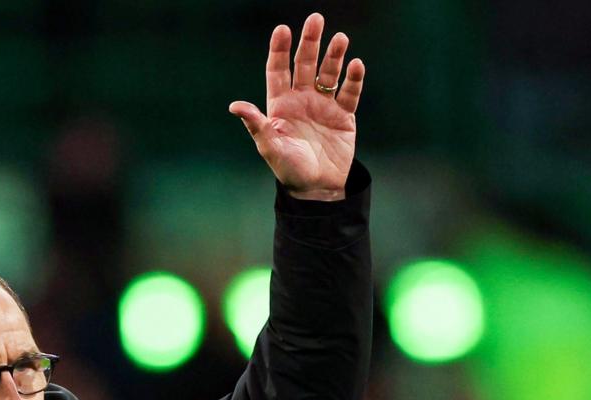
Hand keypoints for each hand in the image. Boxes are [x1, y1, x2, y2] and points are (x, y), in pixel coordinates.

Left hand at [228, 13, 364, 200]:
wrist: (316, 189)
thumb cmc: (289, 169)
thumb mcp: (270, 147)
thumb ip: (256, 125)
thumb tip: (235, 105)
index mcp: (280, 105)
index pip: (278, 70)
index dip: (280, 50)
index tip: (283, 29)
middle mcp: (301, 100)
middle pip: (305, 64)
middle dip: (310, 42)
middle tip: (316, 19)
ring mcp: (324, 106)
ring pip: (329, 74)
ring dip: (334, 56)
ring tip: (341, 38)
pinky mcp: (344, 116)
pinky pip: (349, 93)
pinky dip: (353, 80)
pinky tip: (356, 65)